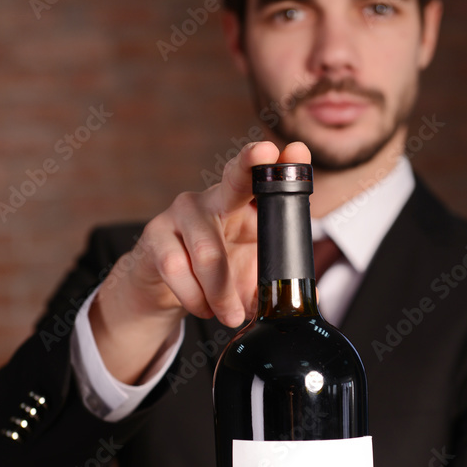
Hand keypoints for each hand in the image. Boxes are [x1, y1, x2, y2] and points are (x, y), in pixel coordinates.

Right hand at [89, 139, 310, 382]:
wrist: (164, 289)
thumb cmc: (216, 277)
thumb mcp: (250, 285)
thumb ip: (275, 291)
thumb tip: (309, 301)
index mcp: (246, 209)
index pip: (267, 181)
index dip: (283, 164)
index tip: (297, 151)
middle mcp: (215, 200)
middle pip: (234, 178)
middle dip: (251, 163)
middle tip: (266, 153)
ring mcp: (183, 213)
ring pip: (207, 253)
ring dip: (222, 293)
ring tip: (230, 315)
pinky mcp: (156, 235)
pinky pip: (178, 270)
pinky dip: (195, 298)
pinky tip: (203, 307)